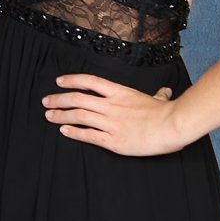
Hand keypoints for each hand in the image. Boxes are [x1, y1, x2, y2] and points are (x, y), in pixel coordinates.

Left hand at [42, 74, 185, 155]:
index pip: (90, 81)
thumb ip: (157, 96)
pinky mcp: (113, 141)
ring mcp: (111, 123)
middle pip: (77, 99)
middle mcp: (111, 105)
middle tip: (46, 101)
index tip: (59, 82)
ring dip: (61, 115)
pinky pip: (89, 135)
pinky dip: (74, 132)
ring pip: (79, 116)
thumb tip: (164, 92)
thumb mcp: (159, 99)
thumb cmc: (168, 113)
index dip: (72, 80)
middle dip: (59, 99)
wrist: (173, 126)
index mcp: (120, 93)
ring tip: (49, 116)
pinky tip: (64, 131)